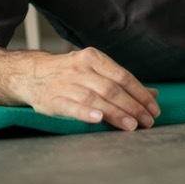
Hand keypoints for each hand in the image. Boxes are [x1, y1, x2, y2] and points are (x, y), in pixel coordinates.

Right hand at [18, 48, 160, 130]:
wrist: (31, 75)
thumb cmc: (71, 75)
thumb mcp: (95, 72)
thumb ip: (122, 83)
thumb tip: (152, 95)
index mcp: (93, 58)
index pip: (123, 76)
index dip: (140, 93)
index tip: (153, 109)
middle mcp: (80, 68)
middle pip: (111, 88)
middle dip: (132, 106)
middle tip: (146, 122)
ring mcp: (65, 83)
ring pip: (95, 98)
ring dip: (115, 113)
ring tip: (131, 126)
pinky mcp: (51, 99)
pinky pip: (71, 105)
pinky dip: (85, 112)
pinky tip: (98, 119)